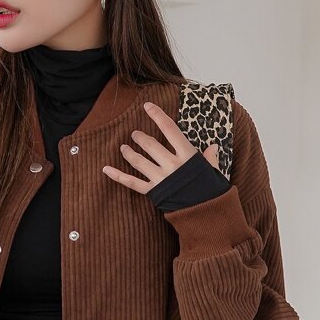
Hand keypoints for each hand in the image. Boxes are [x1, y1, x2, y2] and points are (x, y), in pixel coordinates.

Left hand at [102, 100, 220, 194]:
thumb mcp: (212, 171)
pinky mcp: (153, 191)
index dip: (157, 116)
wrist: (205, 213)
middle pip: (151, 145)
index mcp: (187, 155)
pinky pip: (132, 182)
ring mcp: (161, 178)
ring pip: (139, 161)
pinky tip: (106, 169)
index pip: (170, 129)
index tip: (147, 106)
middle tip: (135, 134)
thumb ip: (209, 158)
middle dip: (140, 138)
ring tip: (123, 147)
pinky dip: (118, 176)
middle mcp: (172, 164)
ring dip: (129, 153)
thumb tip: (213, 147)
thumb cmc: (210, 190)